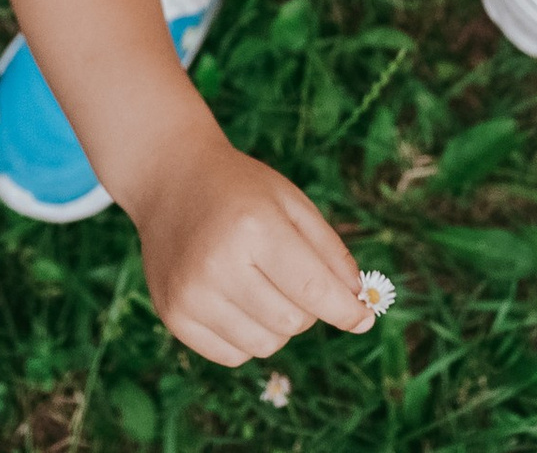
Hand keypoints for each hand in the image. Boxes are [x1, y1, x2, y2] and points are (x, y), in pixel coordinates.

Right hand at [123, 137, 371, 367]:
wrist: (172, 180)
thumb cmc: (241, 190)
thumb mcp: (292, 202)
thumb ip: (331, 253)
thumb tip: (361, 308)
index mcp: (254, 226)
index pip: (313, 290)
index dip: (346, 310)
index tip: (365, 318)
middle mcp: (218, 264)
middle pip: (292, 322)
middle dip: (307, 307)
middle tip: (292, 275)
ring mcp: (192, 294)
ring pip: (265, 345)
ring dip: (277, 324)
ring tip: (260, 283)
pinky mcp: (174, 315)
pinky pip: (233, 355)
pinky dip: (247, 335)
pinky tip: (235, 298)